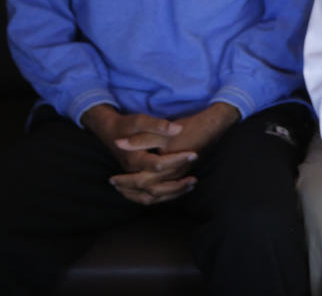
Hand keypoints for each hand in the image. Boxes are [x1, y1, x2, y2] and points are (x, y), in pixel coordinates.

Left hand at [108, 102, 240, 204]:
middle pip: (149, 192)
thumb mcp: (158, 131)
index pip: (141, 181)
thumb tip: (118, 143)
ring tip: (126, 191)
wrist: (210, 126)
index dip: (125, 181)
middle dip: (130, 190)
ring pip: (158, 195)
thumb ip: (139, 140)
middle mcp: (173, 175)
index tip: (112, 179)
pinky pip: (166, 191)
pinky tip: (145, 188)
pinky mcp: (182, 173)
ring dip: (140, 194)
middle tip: (115, 185)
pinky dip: (153, 193)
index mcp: (165, 167)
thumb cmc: (184, 128)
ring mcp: (179, 176)